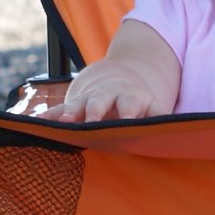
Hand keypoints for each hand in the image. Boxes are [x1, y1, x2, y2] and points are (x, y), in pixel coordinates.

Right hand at [44, 62, 160, 121]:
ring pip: (77, 105)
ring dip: (69, 113)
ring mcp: (88, 99)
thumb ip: (161, 122)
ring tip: (62, 122)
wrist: (121, 77)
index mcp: (131, 96)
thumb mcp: (157, 109)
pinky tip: (37, 123)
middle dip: (95, 111)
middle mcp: (107, 95)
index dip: (128, 111)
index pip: (130, 103)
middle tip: (91, 121)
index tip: (127, 121)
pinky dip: (48, 117)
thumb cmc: (143, 104)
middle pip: (100, 101)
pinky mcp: (73, 104)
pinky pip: (59, 111)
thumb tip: (178, 137)